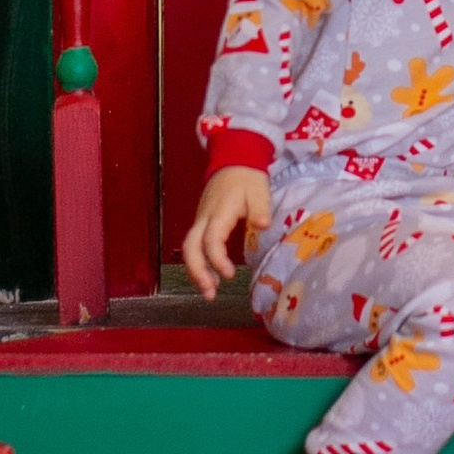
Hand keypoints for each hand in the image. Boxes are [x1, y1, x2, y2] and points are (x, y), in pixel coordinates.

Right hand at [180, 165, 269, 298]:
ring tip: (209, 293)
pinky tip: (211, 278)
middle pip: (190, 247)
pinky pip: (196, 246)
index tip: (229, 274)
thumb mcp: (258, 190)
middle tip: (210, 292)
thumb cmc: (247, 178)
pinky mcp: (203, 223)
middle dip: (197, 271)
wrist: (233, 161)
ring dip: (197, 271)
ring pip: (190, 249)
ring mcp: (201, 220)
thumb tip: (263, 225)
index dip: (216, 259)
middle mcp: (204, 218)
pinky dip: (200, 264)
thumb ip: (260, 209)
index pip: (210, 239)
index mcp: (219, 211)